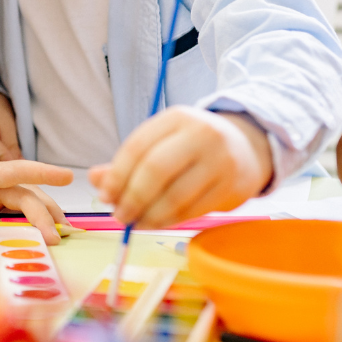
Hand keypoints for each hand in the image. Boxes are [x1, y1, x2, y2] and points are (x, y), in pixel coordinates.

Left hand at [0, 154, 72, 243]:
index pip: (14, 171)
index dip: (42, 172)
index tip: (69, 176)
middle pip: (23, 195)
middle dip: (44, 212)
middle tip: (58, 239)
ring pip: (21, 203)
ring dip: (42, 216)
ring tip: (60, 236)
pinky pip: (10, 213)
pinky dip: (28, 222)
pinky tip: (39, 237)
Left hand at [89, 107, 271, 228]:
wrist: (247, 147)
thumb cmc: (192, 146)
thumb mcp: (161, 143)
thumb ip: (126, 161)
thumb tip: (94, 179)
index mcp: (176, 118)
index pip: (137, 147)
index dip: (117, 175)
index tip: (104, 195)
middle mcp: (201, 134)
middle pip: (156, 170)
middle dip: (131, 198)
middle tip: (119, 215)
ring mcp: (220, 160)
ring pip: (175, 195)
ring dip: (149, 215)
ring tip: (135, 223)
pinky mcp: (233, 186)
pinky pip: (193, 210)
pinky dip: (169, 220)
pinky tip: (156, 223)